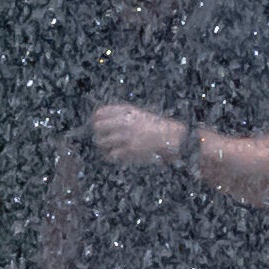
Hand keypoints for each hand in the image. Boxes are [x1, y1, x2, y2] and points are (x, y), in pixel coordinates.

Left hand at [81, 99, 198, 175]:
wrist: (173, 137)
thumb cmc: (157, 126)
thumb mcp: (140, 114)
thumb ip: (125, 115)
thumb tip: (105, 118)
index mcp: (127, 112)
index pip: (101, 112)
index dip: (95, 118)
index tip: (94, 121)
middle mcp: (125, 122)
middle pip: (98, 126)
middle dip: (97, 131)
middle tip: (99, 136)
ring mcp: (127, 136)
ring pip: (103, 141)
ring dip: (102, 144)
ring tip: (105, 147)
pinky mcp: (130, 150)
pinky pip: (112, 154)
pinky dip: (110, 156)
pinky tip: (111, 156)